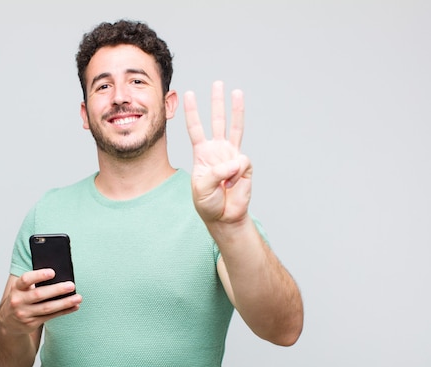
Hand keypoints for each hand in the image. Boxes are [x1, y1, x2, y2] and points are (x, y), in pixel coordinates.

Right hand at [0, 269, 80, 334]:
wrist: (7, 323)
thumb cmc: (20, 299)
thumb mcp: (21, 289)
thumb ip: (35, 283)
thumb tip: (59, 276)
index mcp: (16, 288)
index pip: (26, 280)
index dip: (39, 275)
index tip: (53, 272)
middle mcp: (18, 301)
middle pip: (39, 294)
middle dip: (57, 290)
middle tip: (71, 285)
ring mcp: (24, 314)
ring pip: (47, 308)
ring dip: (65, 303)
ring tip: (78, 297)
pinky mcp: (31, 324)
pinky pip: (50, 316)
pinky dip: (64, 311)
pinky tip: (74, 307)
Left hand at [184, 81, 251, 224]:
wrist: (224, 216)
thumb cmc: (208, 203)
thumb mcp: (202, 188)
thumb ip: (216, 173)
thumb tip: (236, 161)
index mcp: (202, 154)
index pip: (195, 128)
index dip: (192, 112)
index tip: (187, 94)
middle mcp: (217, 150)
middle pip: (217, 121)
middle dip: (216, 102)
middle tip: (218, 83)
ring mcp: (232, 155)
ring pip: (235, 128)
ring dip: (236, 110)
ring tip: (237, 92)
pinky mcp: (245, 165)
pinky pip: (242, 163)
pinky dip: (236, 175)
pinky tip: (232, 184)